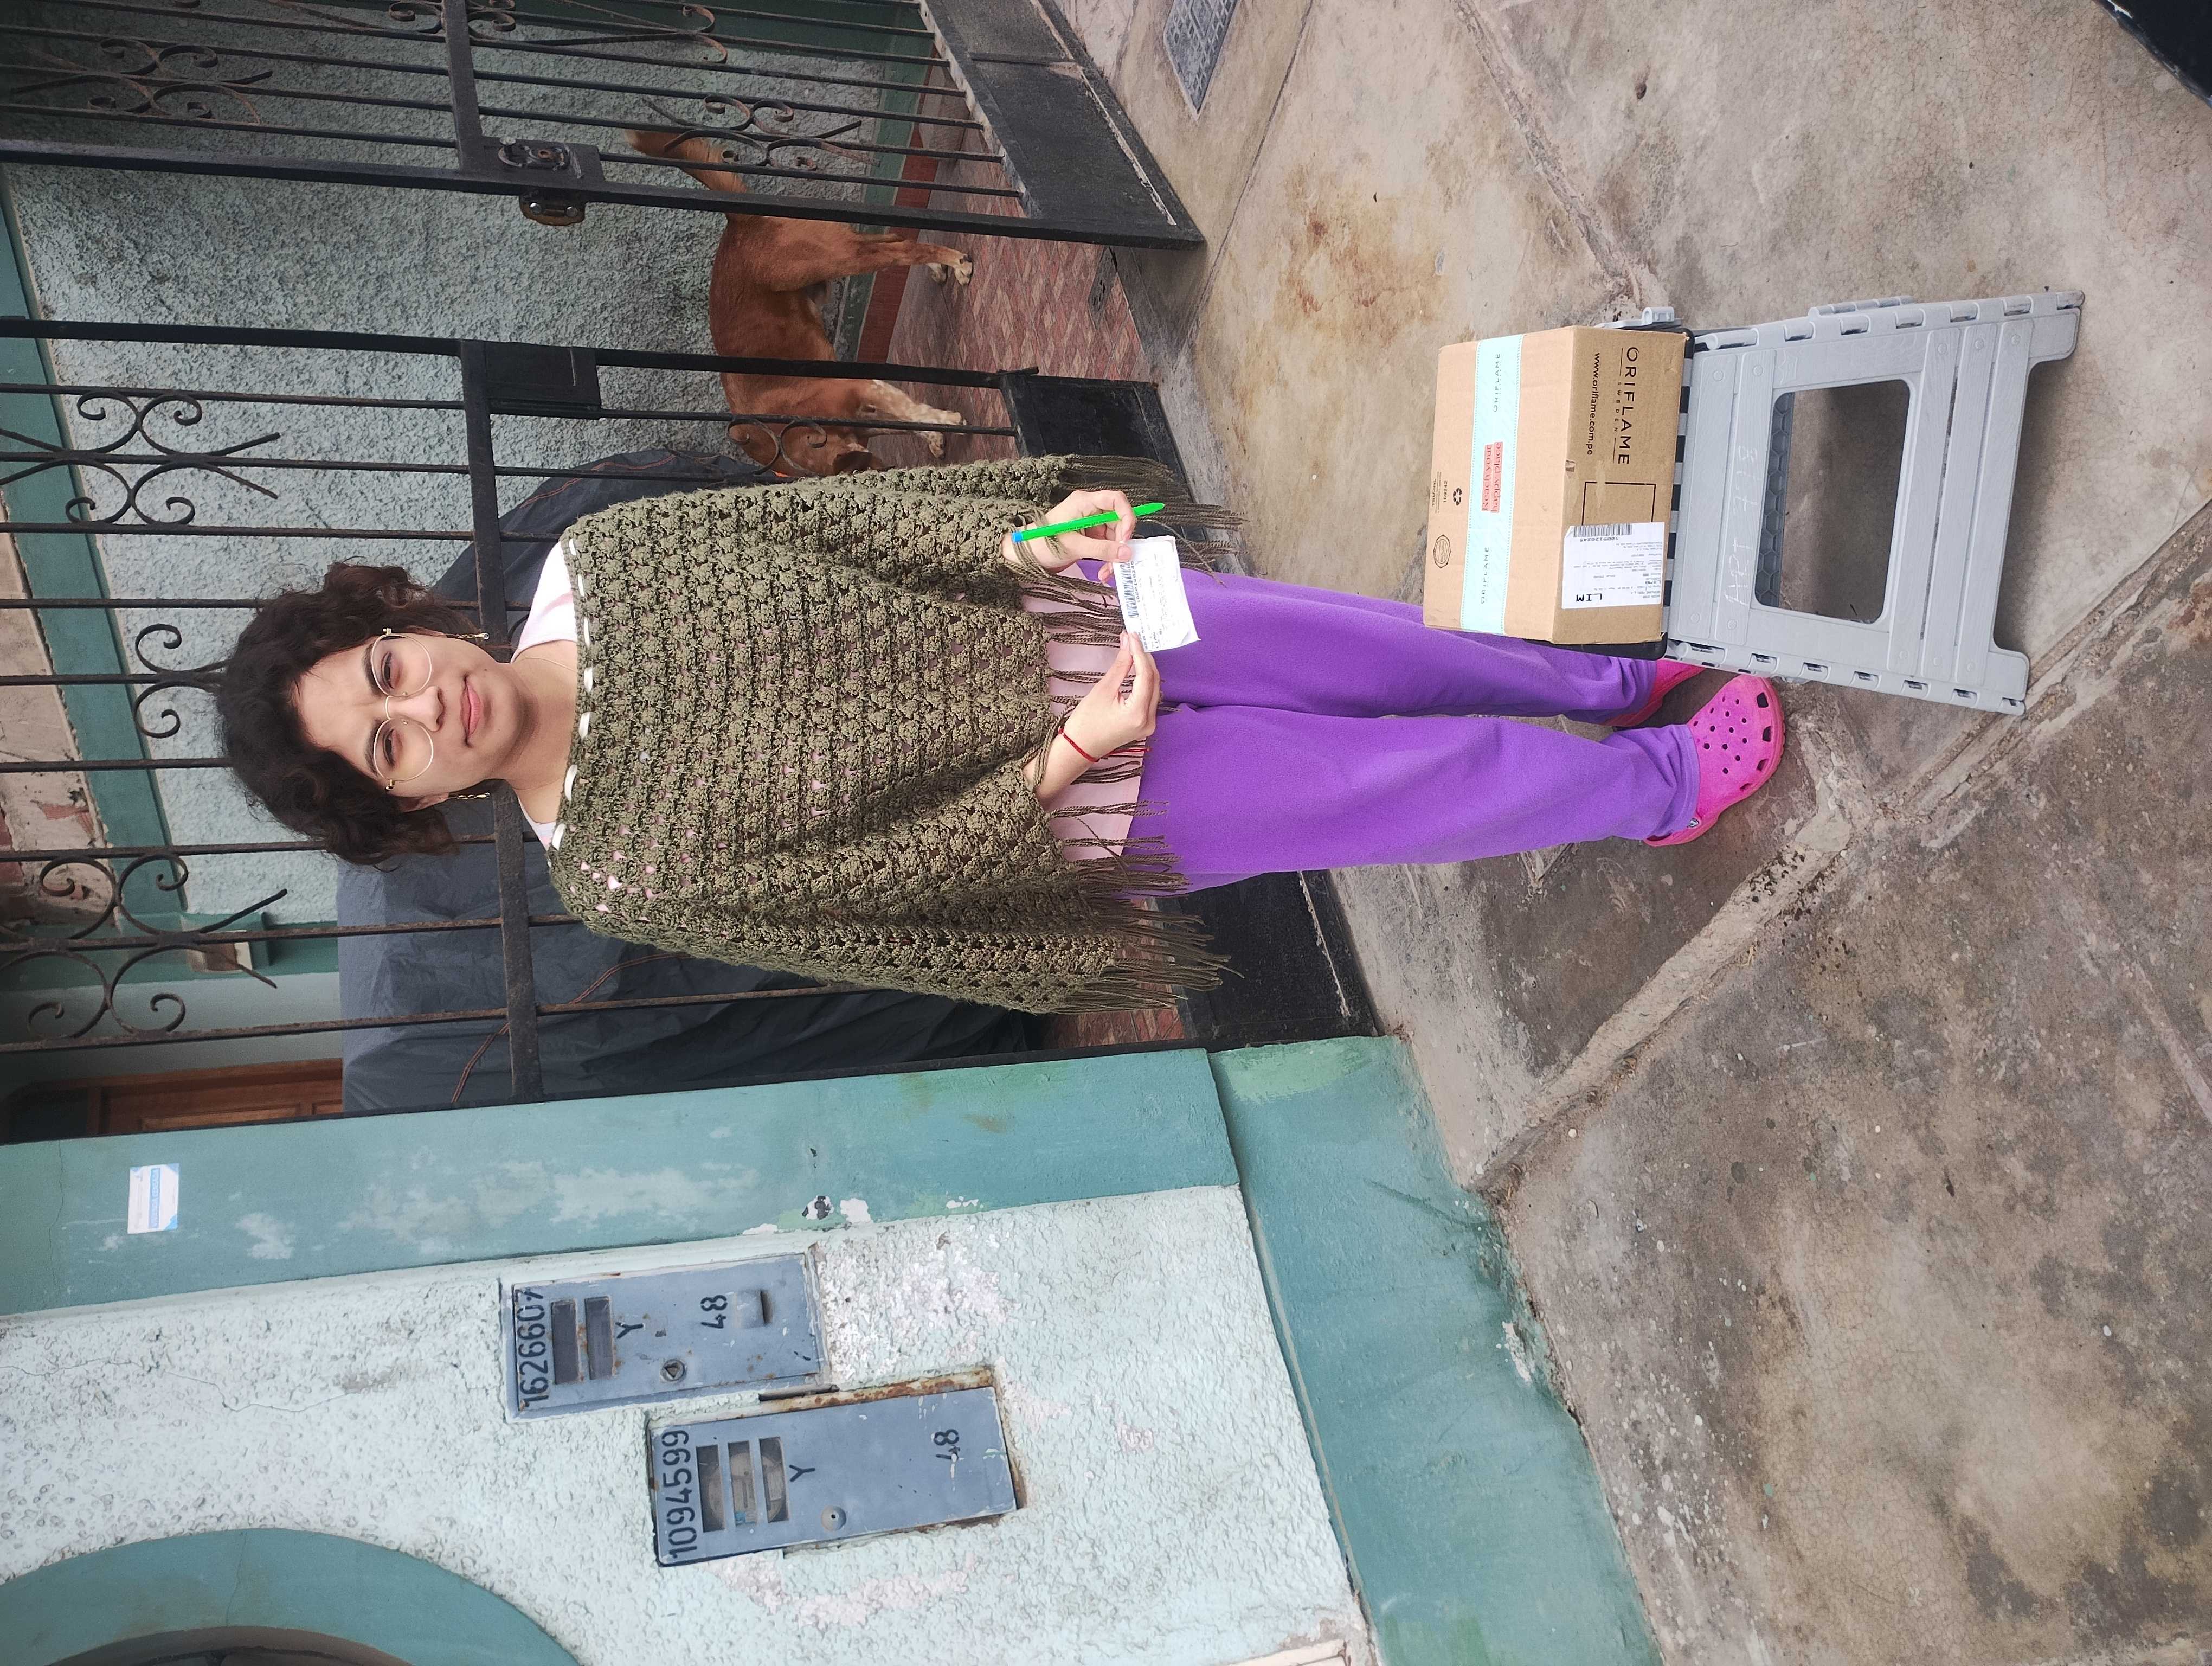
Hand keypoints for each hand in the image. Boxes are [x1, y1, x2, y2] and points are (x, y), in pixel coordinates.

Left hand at [1003, 488, 1137, 574]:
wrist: (1026, 555)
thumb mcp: (1074, 547)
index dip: (1126, 515)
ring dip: (1113, 556)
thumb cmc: (1042, 544)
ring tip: (1106, 573)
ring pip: (1114, 536)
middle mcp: (1090, 510)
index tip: (1126, 536)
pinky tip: (1102, 572)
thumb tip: (1126, 553)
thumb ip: (1101, 549)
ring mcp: (1090, 524)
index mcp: (1084, 503)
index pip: (1116, 499)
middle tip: (1118, 560)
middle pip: (1118, 521)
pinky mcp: (1089, 537)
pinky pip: (1106, 546)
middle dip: (1120, 542)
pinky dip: (1107, 559)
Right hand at [1030, 632, 1159, 799]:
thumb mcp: (1103, 690)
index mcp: (1138, 713)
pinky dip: (1144, 682)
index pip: (1146, 676)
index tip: (1132, 635)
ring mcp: (1149, 724)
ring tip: (1133, 650)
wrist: (1079, 748)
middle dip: (1144, 659)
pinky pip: (1149, 697)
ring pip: (1154, 688)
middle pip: (1154, 681)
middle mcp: (1149, 720)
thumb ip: (1120, 666)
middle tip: (1132, 639)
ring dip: (1145, 669)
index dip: (1140, 653)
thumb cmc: (1086, 722)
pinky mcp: (1145, 724)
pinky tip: (1136, 668)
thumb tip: (1128, 643)